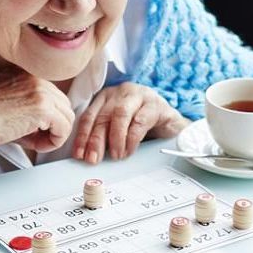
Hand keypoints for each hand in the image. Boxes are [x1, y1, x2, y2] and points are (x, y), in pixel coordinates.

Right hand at [0, 73, 74, 153]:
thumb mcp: (10, 105)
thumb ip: (31, 110)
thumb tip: (48, 127)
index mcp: (28, 75)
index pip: (53, 97)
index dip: (47, 118)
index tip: (36, 130)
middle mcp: (37, 80)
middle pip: (63, 106)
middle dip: (55, 126)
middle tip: (38, 139)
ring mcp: (41, 92)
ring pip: (67, 117)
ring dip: (56, 134)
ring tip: (38, 144)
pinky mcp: (44, 108)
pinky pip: (64, 128)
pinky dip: (55, 141)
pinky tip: (39, 146)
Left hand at [72, 82, 186, 164]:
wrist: (173, 126)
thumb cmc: (144, 127)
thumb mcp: (120, 130)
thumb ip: (105, 136)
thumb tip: (89, 154)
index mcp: (107, 97)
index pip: (89, 116)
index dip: (82, 136)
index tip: (79, 154)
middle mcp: (121, 93)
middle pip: (103, 116)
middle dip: (96, 140)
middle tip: (93, 159)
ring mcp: (139, 95)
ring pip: (120, 115)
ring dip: (115, 138)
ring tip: (115, 156)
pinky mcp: (156, 104)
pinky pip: (140, 121)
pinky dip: (132, 139)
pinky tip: (129, 151)